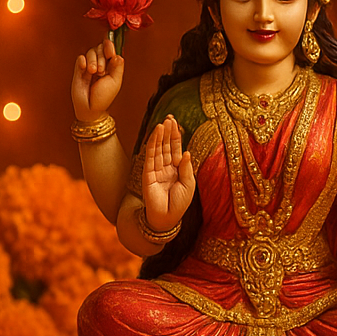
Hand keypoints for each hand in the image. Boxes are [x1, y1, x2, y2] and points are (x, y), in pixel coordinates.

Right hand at [72, 39, 123, 122]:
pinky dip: (83, 61)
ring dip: (93, 61)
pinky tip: (85, 69)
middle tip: (101, 70)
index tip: (110, 51)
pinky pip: (80, 58)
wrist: (90, 108)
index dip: (110, 47)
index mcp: (111, 66)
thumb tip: (118, 54)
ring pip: (90, 52)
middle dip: (101, 57)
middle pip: (100, 48)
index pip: (110, 50)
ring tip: (94, 72)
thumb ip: (117, 67)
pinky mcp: (78, 70)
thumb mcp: (115, 81)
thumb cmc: (104, 97)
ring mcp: (89, 66)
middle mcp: (100, 64)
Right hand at [142, 116, 194, 231]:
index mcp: (177, 169)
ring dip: (160, 135)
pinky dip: (153, 144)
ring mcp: (156, 169)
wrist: (167, 218)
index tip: (176, 122)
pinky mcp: (147, 173)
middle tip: (169, 117)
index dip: (176, 136)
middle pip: (166, 146)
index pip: (175, 149)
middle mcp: (166, 167)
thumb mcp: (189, 184)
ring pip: (158, 149)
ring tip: (163, 122)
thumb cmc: (180, 203)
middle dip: (168, 132)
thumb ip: (186, 168)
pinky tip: (155, 134)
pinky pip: (150, 156)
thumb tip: (186, 152)